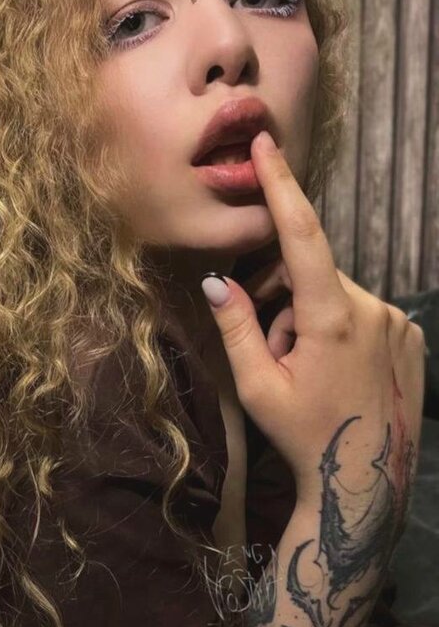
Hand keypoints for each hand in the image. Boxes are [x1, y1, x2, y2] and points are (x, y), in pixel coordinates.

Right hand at [201, 131, 424, 533]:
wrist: (364, 481)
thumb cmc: (303, 436)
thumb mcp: (258, 387)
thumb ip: (236, 328)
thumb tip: (214, 282)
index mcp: (332, 318)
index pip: (303, 235)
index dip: (282, 186)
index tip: (266, 145)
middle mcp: (373, 308)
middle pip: (312, 276)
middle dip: (283, 301)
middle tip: (277, 355)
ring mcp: (398, 320)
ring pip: (336, 294)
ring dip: (311, 318)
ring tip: (309, 370)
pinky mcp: (412, 333)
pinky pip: (362, 311)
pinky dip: (340, 328)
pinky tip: (337, 371)